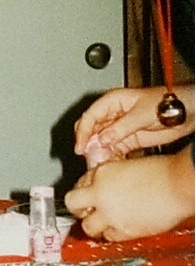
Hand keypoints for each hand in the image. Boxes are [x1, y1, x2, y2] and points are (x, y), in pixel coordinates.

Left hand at [64, 148, 194, 240]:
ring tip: (102, 223)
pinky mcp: (123, 230)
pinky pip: (109, 237)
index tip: (89, 195)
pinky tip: (118, 228)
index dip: (85, 191)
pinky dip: (112, 234)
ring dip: (93, 225)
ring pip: (87, 227)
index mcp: (101, 174)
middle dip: (78, 209)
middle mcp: (100, 194)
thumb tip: (107, 188)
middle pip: (73, 205)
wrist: (179, 185)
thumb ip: (113, 179)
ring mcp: (109, 214)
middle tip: (86, 211)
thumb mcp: (129, 167)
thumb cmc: (163, 172)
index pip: (80, 184)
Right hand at [74, 85, 193, 157]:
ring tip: (98, 161)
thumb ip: (121, 127)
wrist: (187, 113)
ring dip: (97, 152)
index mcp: (112, 102)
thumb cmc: (167, 103)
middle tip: (87, 156)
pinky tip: (109, 163)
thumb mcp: (141, 114)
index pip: (89, 117)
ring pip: (99, 142)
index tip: (81, 147)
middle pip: (90, 130)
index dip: (82, 133)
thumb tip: (102, 139)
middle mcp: (112, 115)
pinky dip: (109, 157)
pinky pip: (112, 150)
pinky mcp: (127, 140)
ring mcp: (119, 128)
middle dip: (87, 143)